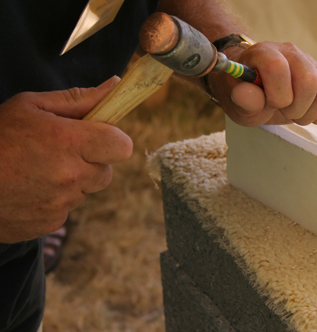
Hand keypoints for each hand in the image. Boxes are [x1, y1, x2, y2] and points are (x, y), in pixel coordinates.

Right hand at [0, 77, 132, 242]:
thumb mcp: (31, 106)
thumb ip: (78, 99)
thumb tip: (116, 85)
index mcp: (70, 142)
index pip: (122, 146)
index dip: (112, 141)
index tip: (97, 137)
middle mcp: (70, 176)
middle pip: (106, 172)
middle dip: (91, 162)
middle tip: (59, 153)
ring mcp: (60, 204)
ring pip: (85, 192)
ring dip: (71, 182)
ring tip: (35, 170)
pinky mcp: (49, 224)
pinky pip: (65, 211)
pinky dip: (52, 202)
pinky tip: (27, 189)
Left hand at [207, 42, 316, 126]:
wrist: (256, 89)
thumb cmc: (246, 93)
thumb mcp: (236, 100)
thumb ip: (242, 98)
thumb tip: (247, 94)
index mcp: (265, 52)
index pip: (278, 67)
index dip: (276, 94)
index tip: (270, 104)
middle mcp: (291, 53)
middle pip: (310, 80)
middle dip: (297, 107)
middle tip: (285, 112)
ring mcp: (312, 64)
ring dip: (311, 113)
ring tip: (295, 114)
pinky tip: (310, 114)